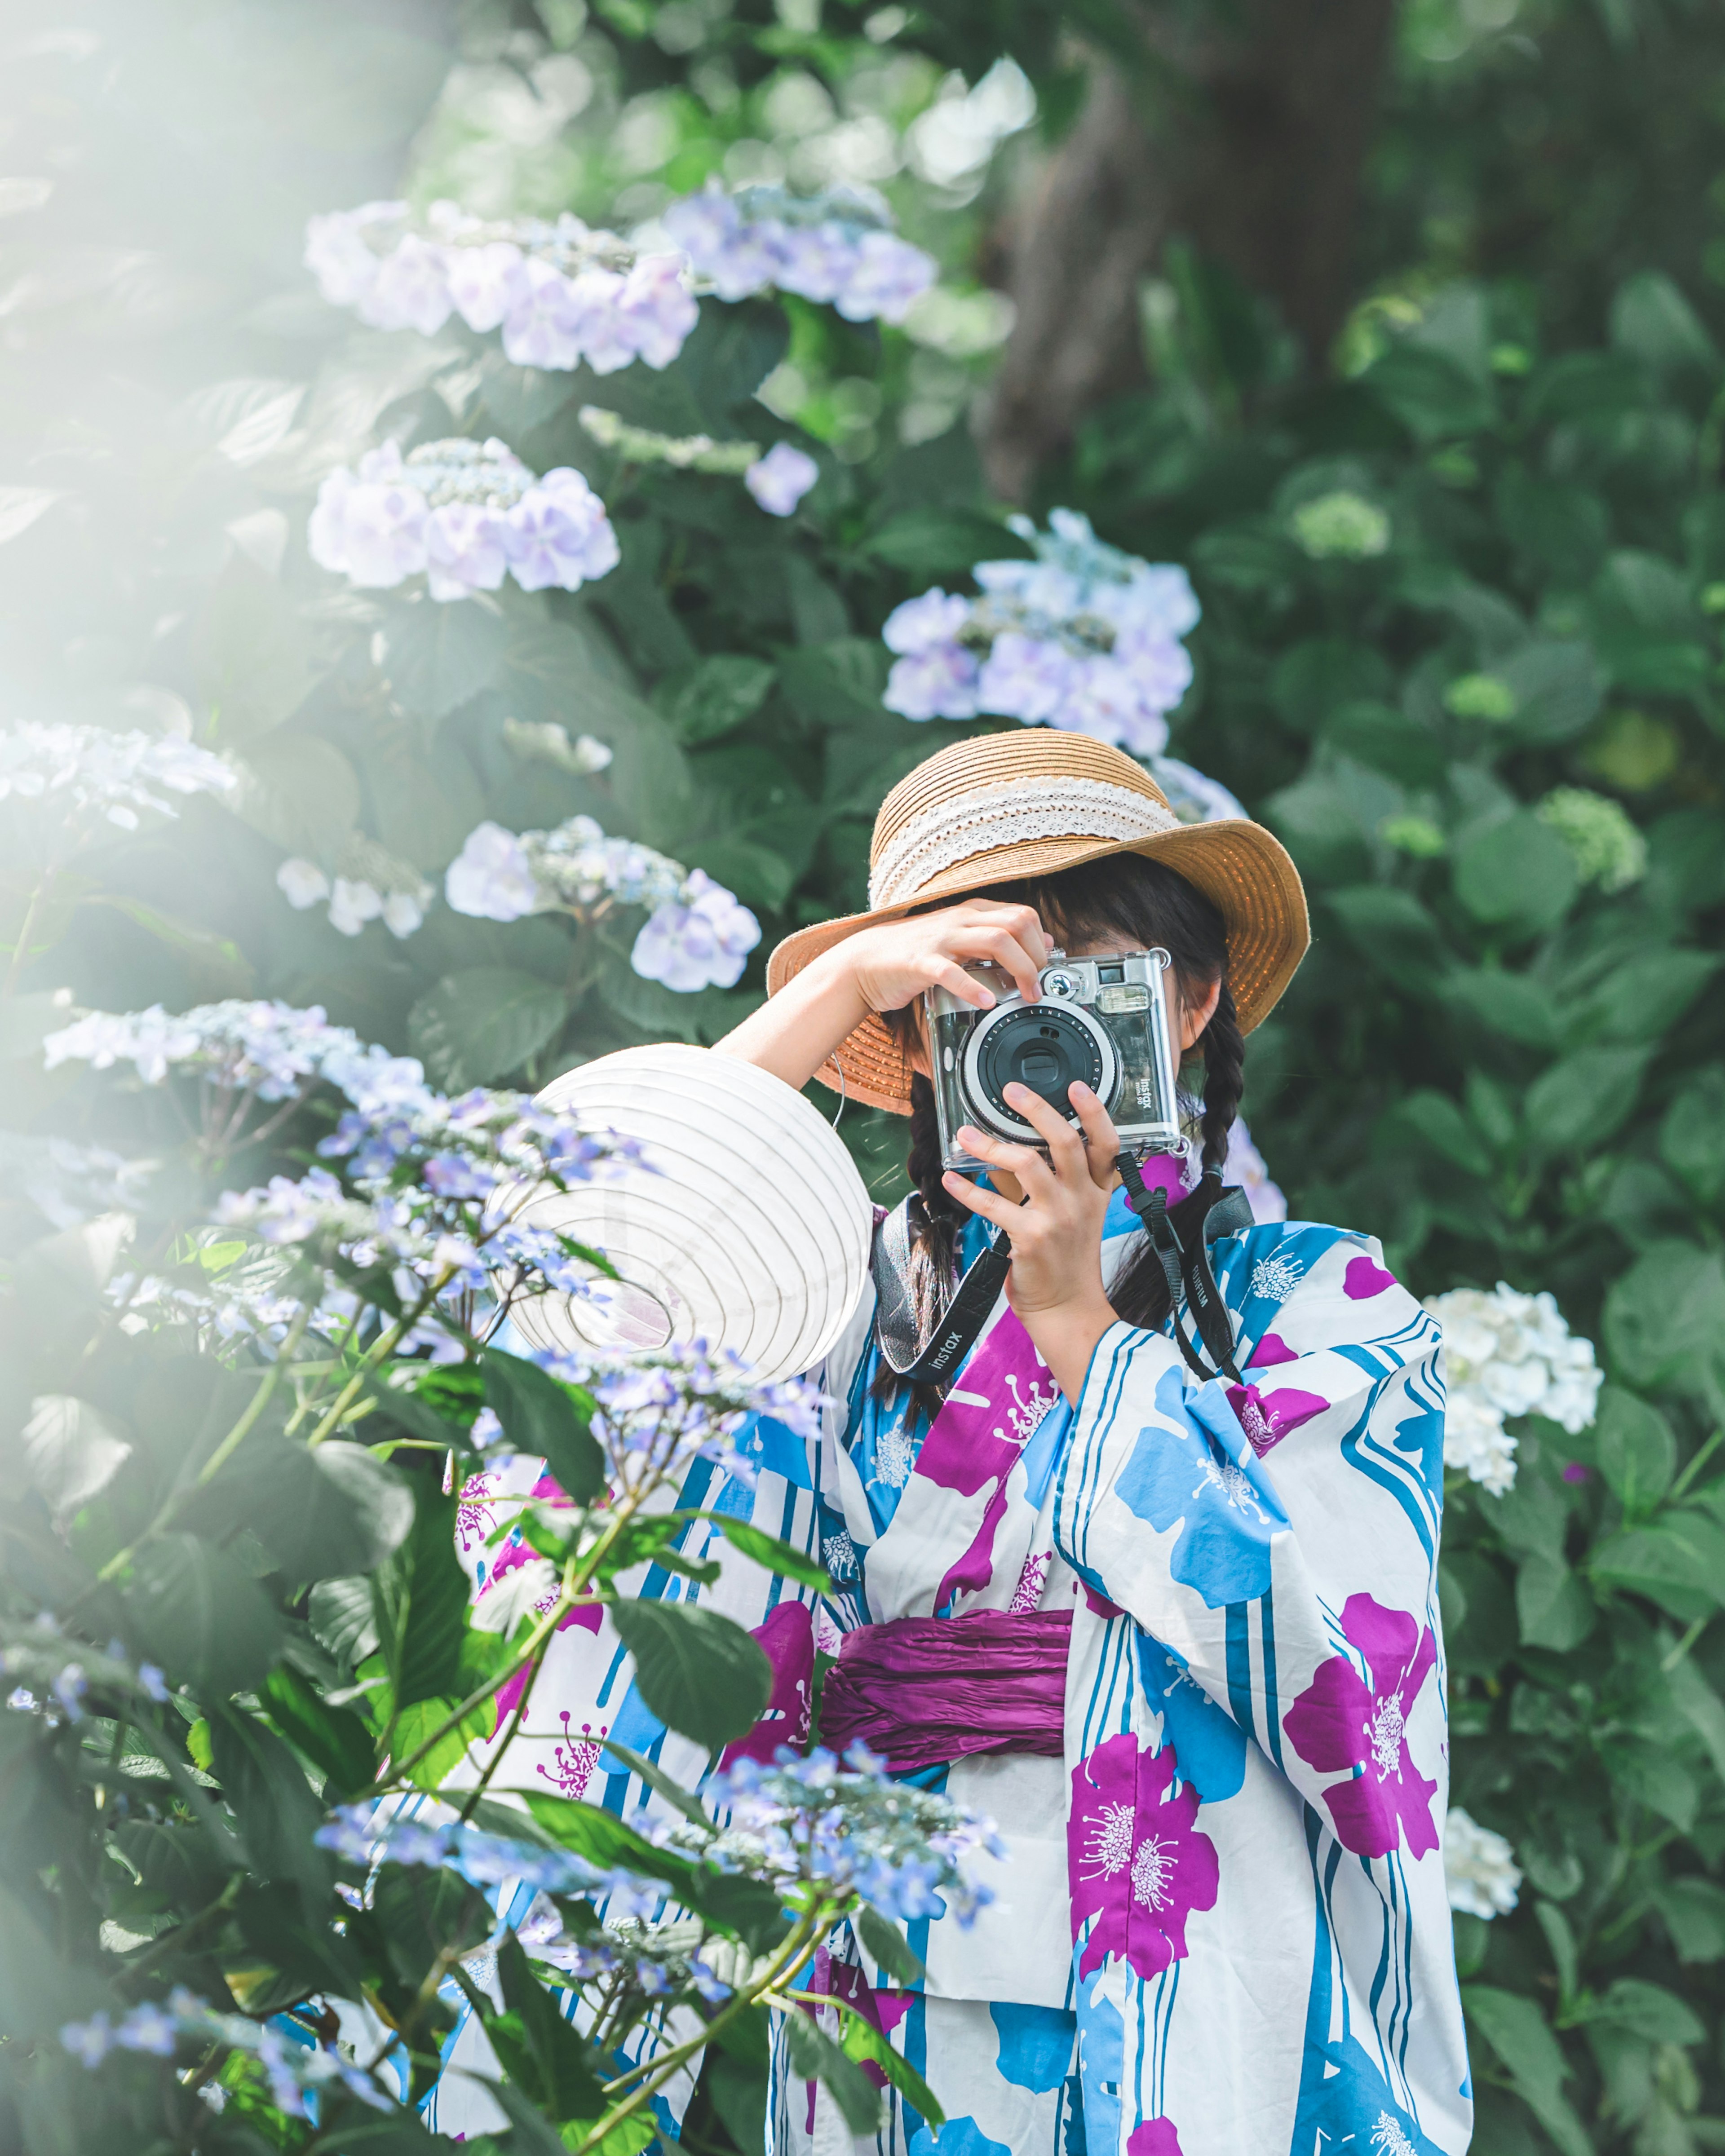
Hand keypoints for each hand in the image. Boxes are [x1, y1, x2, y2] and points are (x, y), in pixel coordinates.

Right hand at [838, 899, 1050, 1016]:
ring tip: (1024, 995)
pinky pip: (952, 972)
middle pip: (1017, 924)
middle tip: (1036, 987)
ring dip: (1020, 970)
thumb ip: (996, 939)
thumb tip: (1042, 943)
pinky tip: (986, 1003)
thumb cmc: (916, 954)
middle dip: (1036, 958)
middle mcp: (959, 920)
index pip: (1023, 915)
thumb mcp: (960, 940)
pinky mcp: (920, 962)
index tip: (1042, 968)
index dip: (1040, 942)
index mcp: (971, 913)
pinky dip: (974, 988)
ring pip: (996, 940)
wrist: (865, 961)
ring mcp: (941, 939)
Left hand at [940, 1080, 1121, 1402]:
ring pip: (1026, 1165)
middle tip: (1011, 1092)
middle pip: (1066, 1142)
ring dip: (990, 1146)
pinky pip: (994, 1206)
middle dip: (1037, 1110)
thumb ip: (1044, 1179)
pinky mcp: (1031, 1238)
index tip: (1078, 1085)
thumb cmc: (1066, 1258)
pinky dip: (968, 1190)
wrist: (1067, 1306)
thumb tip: (1005, 1147)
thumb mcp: (1070, 1213)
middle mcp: (1082, 1199)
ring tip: (966, 1135)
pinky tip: (952, 1180)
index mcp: (1097, 1190)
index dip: (1096, 1112)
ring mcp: (1058, 1218)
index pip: (1108, 1144)